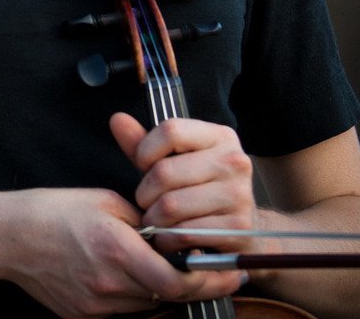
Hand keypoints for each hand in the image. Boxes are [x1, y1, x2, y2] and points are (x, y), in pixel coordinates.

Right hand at [0, 188, 243, 317]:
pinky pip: (124, 310)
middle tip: (211, 270)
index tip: (232, 273)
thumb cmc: (52, 212)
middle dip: (192, 283)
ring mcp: (96, 305)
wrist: (7, 238)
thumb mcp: (105, 202)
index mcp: (117, 248)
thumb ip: (145, 222)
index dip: (211, 281)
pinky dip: (134, 294)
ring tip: (155, 264)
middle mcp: (109, 283)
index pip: (178, 281)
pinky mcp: (83, 315)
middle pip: (168, 296)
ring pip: (148, 305)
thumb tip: (173, 235)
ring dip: (161, 289)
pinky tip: (124, 273)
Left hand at [109, 112, 271, 255]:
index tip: (143, 165)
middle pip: (165, 172)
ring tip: (157, 220)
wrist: (242, 227)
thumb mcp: (172, 161)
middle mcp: (234, 161)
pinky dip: (168, 239)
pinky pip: (184, 232)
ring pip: (171, 206)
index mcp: (220, 136)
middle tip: (146, 202)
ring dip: (154, 219)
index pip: (170, 131)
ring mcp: (239, 194)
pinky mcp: (238, 226)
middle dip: (145, 193)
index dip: (145, 150)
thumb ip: (143, 143)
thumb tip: (118, 120)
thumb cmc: (200, 189)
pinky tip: (170, 237)